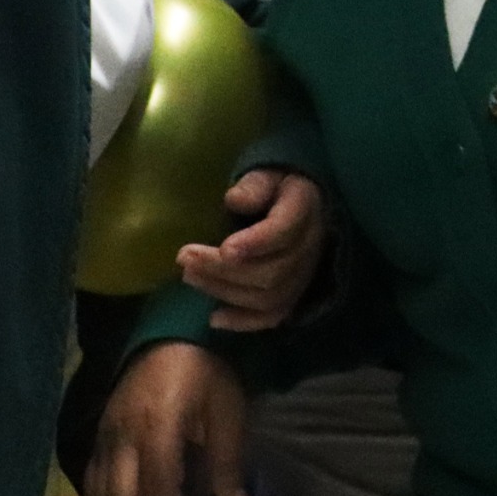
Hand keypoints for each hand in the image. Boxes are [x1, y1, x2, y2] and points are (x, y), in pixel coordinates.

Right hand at [86, 342, 250, 495]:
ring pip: (99, 495)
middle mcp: (124, 435)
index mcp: (158, 425)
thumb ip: (229, 461)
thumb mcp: (227, 409)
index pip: (160, 486)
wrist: (167, 334)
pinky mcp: (98, 437)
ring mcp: (106, 437)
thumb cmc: (203, 371)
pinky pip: (90, 483)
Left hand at [177, 169, 325, 330]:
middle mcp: (310, 248)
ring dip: (226, 292)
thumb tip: (234, 200)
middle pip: (271, 271)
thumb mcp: (266, 174)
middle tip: (185, 259)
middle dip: (224, 270)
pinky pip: (273, 316)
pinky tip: (214, 319)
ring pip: (268, 297)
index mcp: (304, 210)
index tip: (224, 249)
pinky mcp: (294, 294)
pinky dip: (243, 322)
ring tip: (190, 276)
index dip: (256, 243)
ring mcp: (304, 275)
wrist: (301, 204)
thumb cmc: (276, 186)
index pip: (283, 232)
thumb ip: (253, 186)